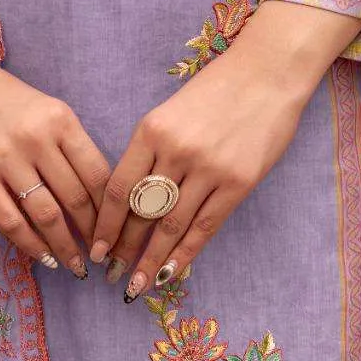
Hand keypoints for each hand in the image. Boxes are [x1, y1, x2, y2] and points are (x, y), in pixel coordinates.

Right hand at [0, 19, 108, 276]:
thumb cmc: (3, 98)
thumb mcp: (46, 110)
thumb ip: (69, 146)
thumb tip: (97, 198)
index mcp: (60, 119)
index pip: (98, 175)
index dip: (112, 210)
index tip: (117, 231)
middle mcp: (35, 138)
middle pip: (76, 198)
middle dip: (93, 234)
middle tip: (101, 256)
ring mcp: (3, 158)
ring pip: (46, 214)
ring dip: (65, 247)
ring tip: (75, 265)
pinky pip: (10, 220)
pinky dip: (30, 245)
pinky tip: (43, 257)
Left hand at [90, 0, 360, 297]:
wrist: (266, 76)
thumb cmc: (213, 93)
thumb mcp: (168, 114)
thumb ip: (150, 153)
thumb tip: (130, 201)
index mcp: (149, 131)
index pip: (117, 188)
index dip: (103, 224)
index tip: (94, 250)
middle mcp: (175, 151)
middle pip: (141, 212)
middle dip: (123, 249)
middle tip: (110, 278)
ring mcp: (208, 168)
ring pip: (172, 225)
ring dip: (152, 259)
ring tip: (137, 285)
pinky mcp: (239, 182)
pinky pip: (206, 226)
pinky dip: (187, 252)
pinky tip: (173, 271)